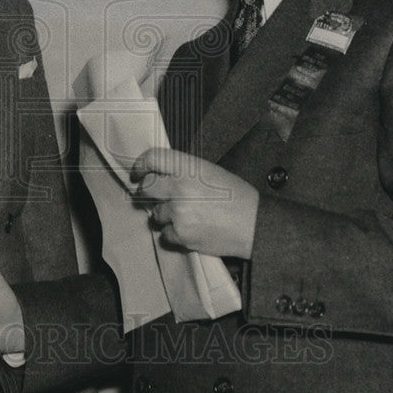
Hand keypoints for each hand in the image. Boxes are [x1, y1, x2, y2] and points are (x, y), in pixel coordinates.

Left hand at [131, 148, 258, 258]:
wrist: (254, 225)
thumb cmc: (238, 197)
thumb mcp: (211, 171)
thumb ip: (184, 171)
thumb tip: (161, 176)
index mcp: (188, 168)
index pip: (152, 158)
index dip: (141, 165)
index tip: (138, 172)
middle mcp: (179, 188)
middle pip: (146, 188)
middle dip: (148, 192)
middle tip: (157, 195)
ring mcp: (178, 213)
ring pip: (155, 213)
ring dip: (165, 214)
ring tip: (186, 214)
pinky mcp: (181, 235)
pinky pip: (164, 233)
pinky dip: (174, 232)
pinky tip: (191, 228)